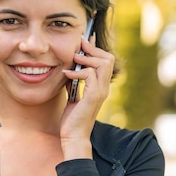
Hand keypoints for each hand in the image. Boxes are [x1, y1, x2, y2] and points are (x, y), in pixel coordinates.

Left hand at [61, 34, 114, 157]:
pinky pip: (90, 74)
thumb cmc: (72, 118)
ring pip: (103, 63)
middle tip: (79, 46)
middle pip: (108, 58)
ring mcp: (100, 91)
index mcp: (100, 86)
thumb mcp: (72, 94)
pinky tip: (67, 75)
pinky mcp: (93, 96)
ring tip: (73, 60)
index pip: (106, 61)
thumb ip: (74, 81)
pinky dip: (77, 71)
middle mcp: (104, 87)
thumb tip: (69, 68)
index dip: (96, 48)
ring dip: (86, 58)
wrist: (73, 136)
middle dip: (93, 49)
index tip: (85, 39)